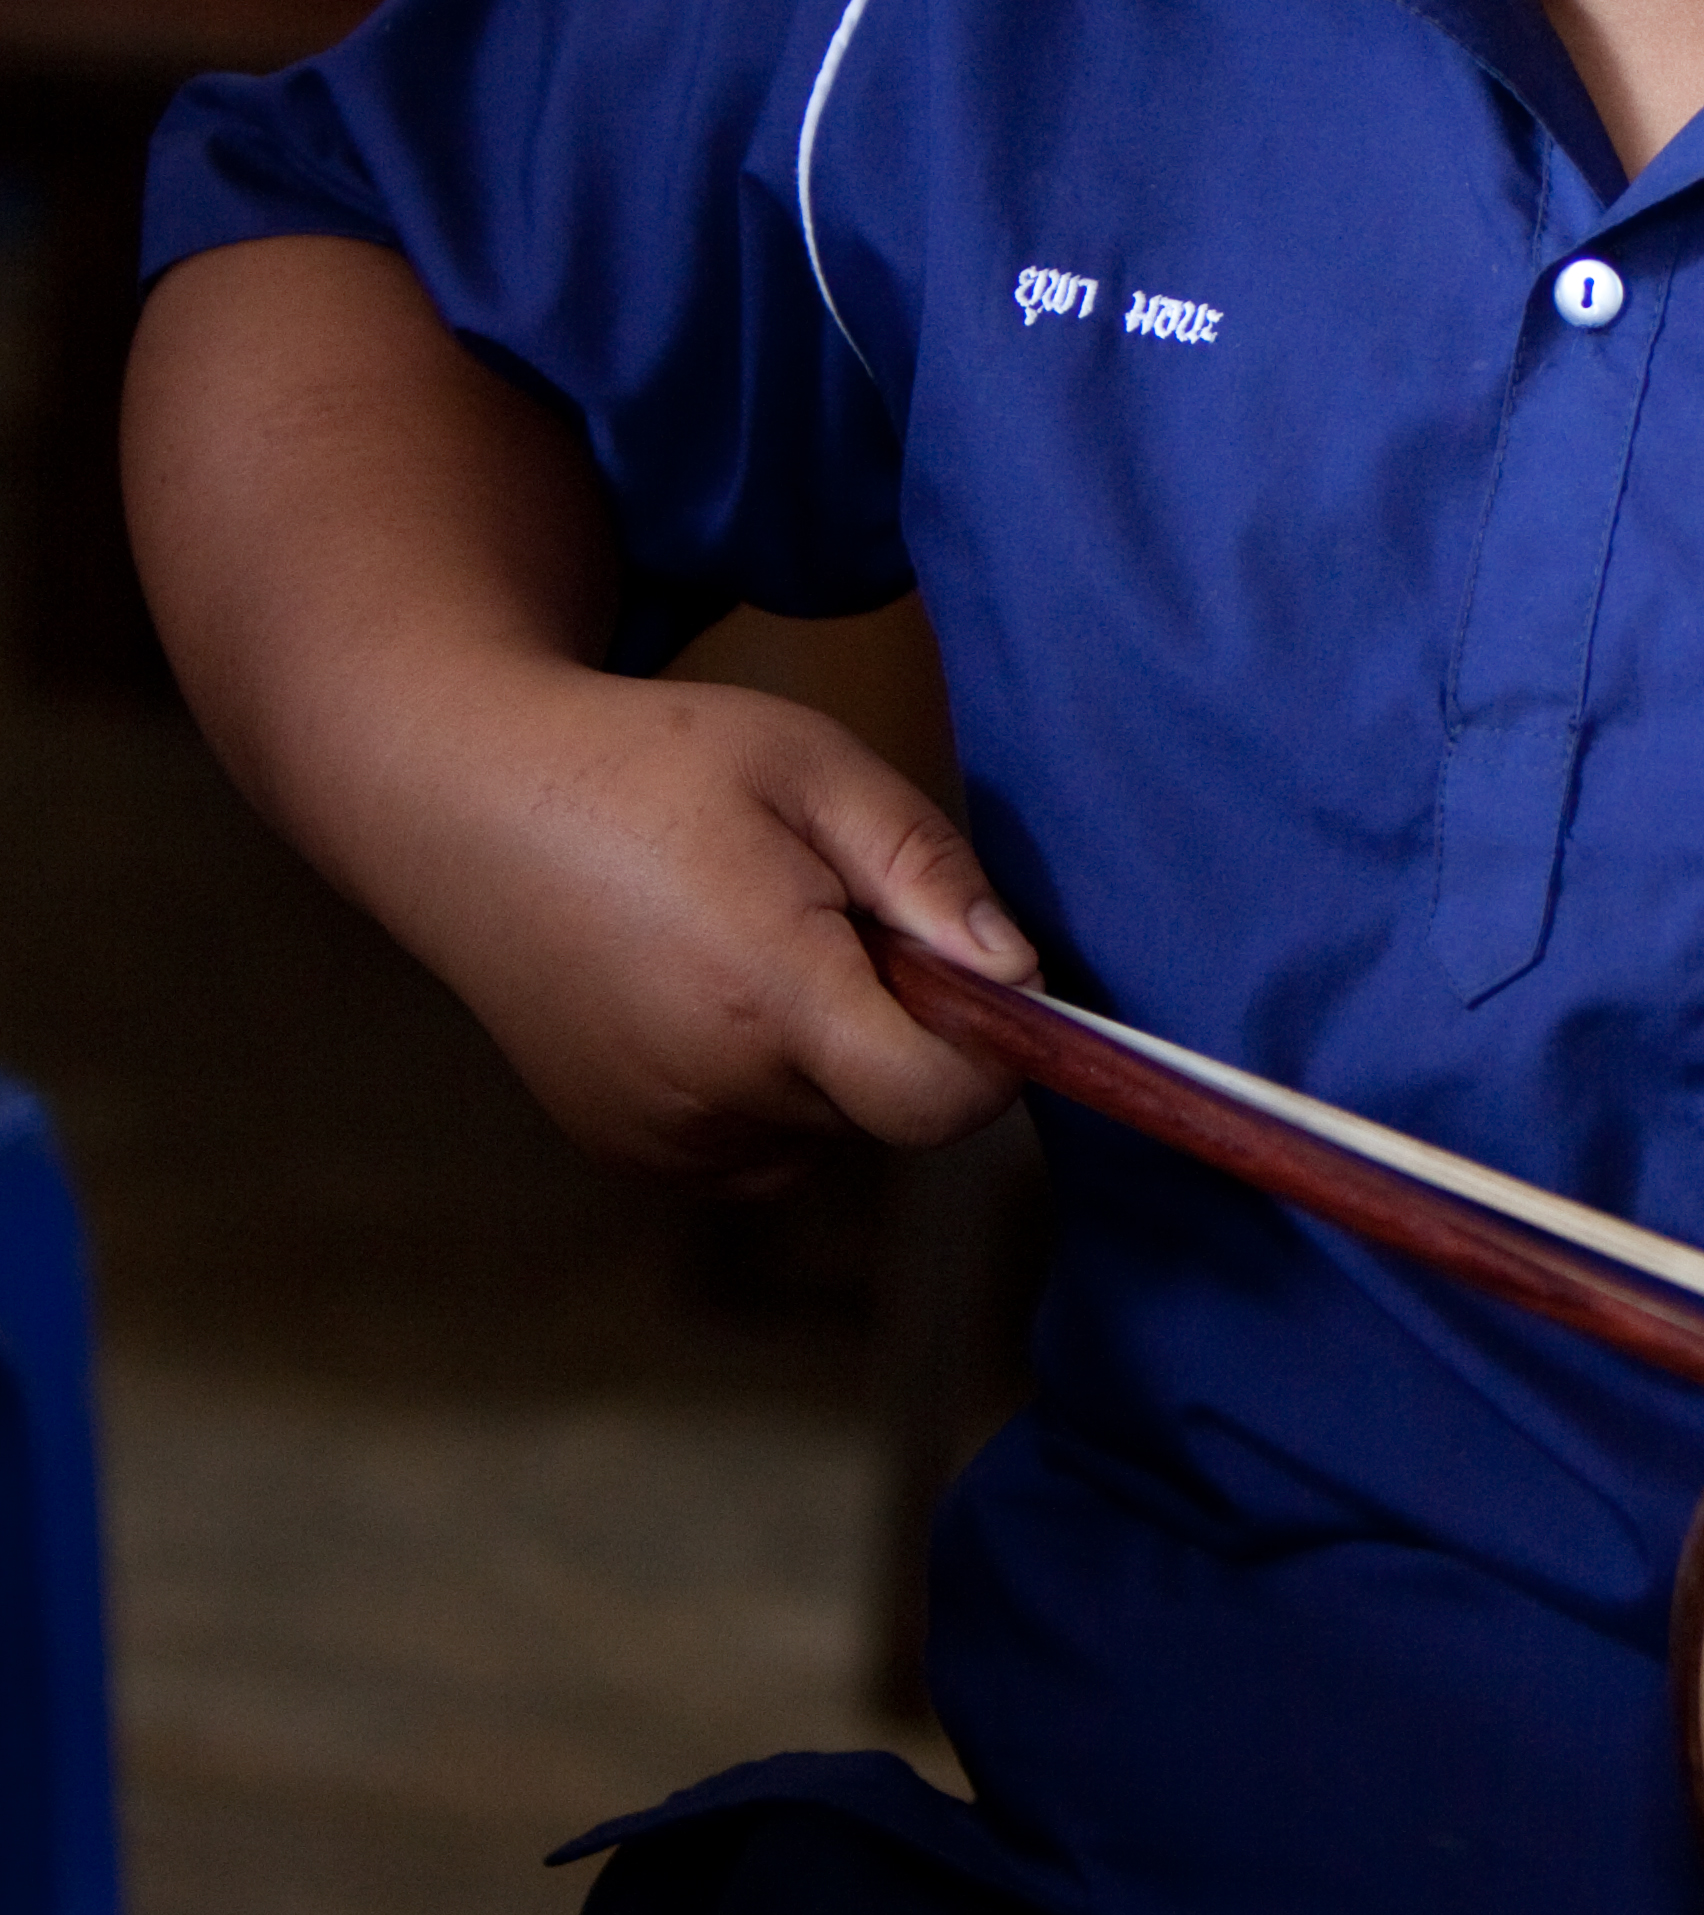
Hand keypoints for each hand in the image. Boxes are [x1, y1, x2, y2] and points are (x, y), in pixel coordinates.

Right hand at [358, 660, 1036, 1180]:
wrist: (469, 804)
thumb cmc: (648, 764)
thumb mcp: (813, 766)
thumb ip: (929, 872)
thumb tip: (1022, 976)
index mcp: (767, 993)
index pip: (938, 1103)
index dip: (989, 1054)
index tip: (978, 981)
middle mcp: (711, 1093)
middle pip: (885, 1106)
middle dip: (894, 1024)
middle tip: (823, 913)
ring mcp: (659, 1137)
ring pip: (824, 1127)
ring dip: (826, 1056)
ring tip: (746, 939)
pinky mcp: (626, 1150)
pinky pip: (756, 1145)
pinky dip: (764, 1085)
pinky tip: (704, 988)